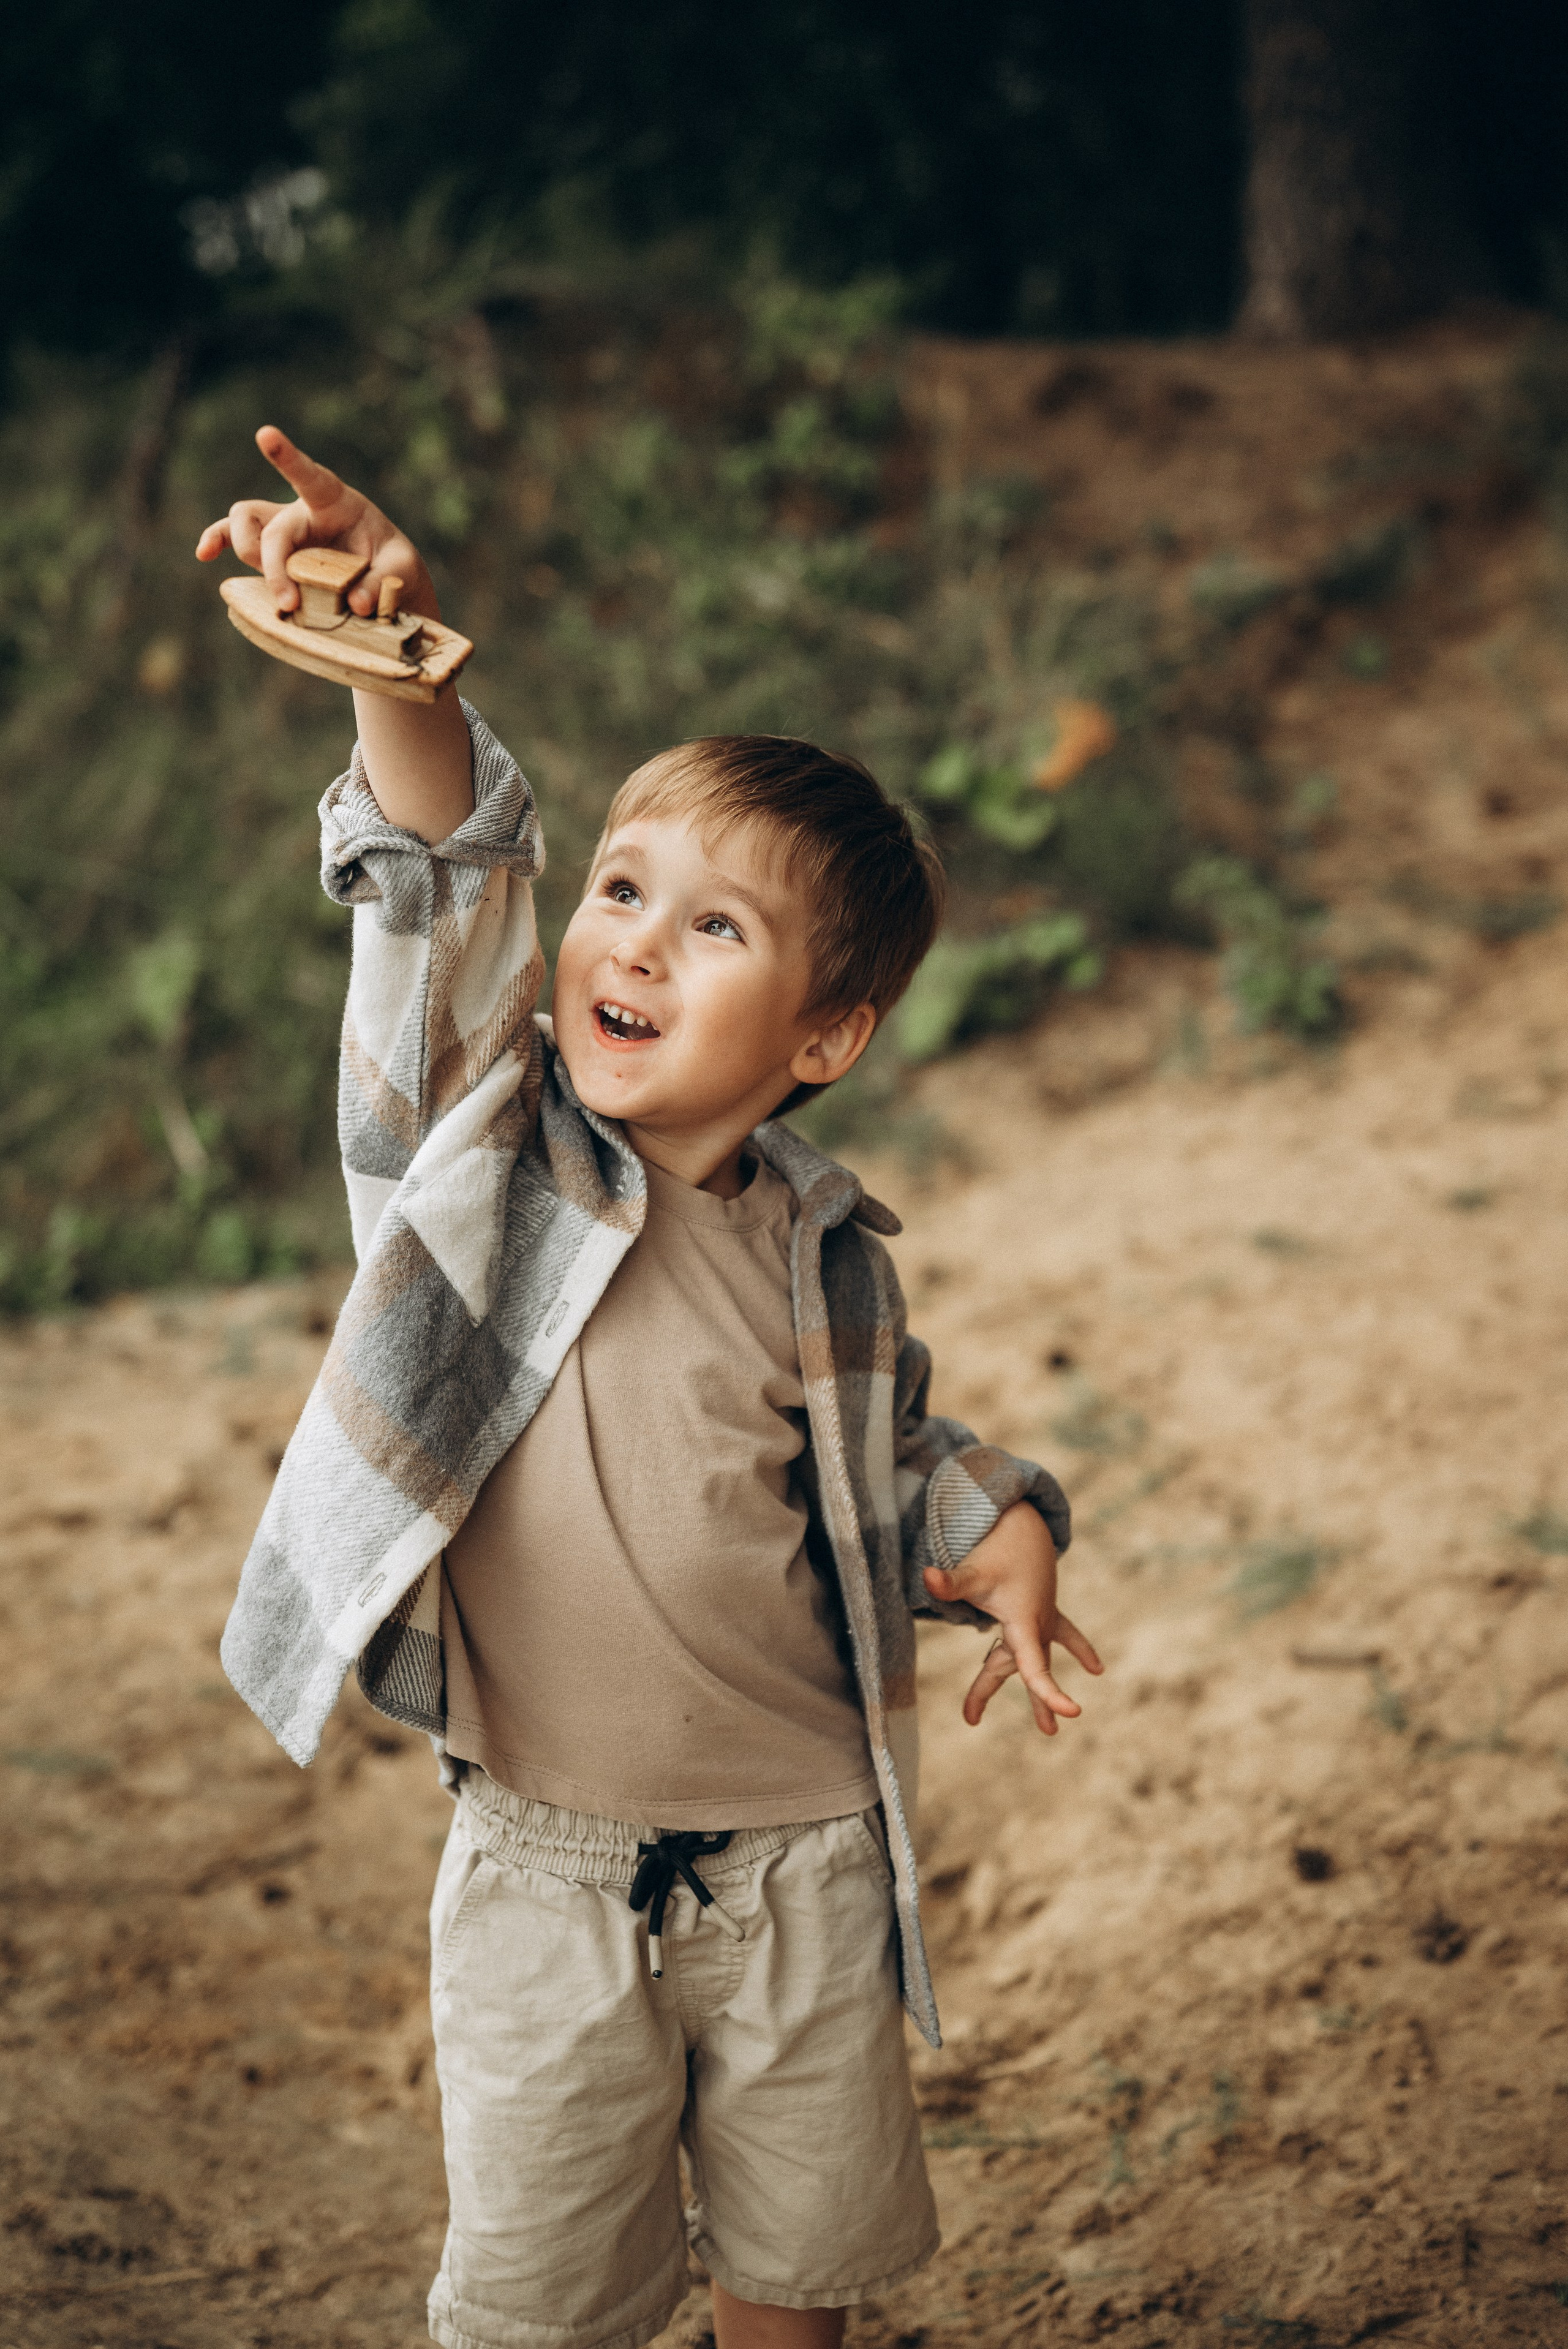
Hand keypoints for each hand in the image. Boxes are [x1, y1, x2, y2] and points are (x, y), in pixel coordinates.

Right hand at [195, 426, 437, 621]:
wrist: (383, 575)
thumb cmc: (393, 562)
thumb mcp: (402, 569)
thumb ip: (383, 582)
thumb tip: (356, 604)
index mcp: (335, 501)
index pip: (309, 476)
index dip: (288, 456)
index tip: (264, 434)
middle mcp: (303, 509)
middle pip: (272, 525)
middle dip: (274, 565)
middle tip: (291, 603)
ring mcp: (283, 527)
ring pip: (243, 523)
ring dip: (248, 555)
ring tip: (279, 595)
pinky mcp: (271, 548)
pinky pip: (232, 537)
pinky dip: (215, 542)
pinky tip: (203, 554)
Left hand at [923, 1500, 1102, 1734]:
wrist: (1022, 1525)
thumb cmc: (996, 1552)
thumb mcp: (972, 1571)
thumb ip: (950, 1581)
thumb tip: (927, 1577)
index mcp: (1024, 1623)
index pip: (1034, 1665)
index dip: (1048, 1690)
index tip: (1070, 1712)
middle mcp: (1038, 1625)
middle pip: (1021, 1668)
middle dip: (1017, 1696)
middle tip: (1010, 1725)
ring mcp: (1044, 1619)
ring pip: (1032, 1659)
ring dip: (1038, 1690)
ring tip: (1048, 1729)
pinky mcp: (1046, 1611)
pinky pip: (1064, 1636)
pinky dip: (1079, 1649)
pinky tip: (1097, 1668)